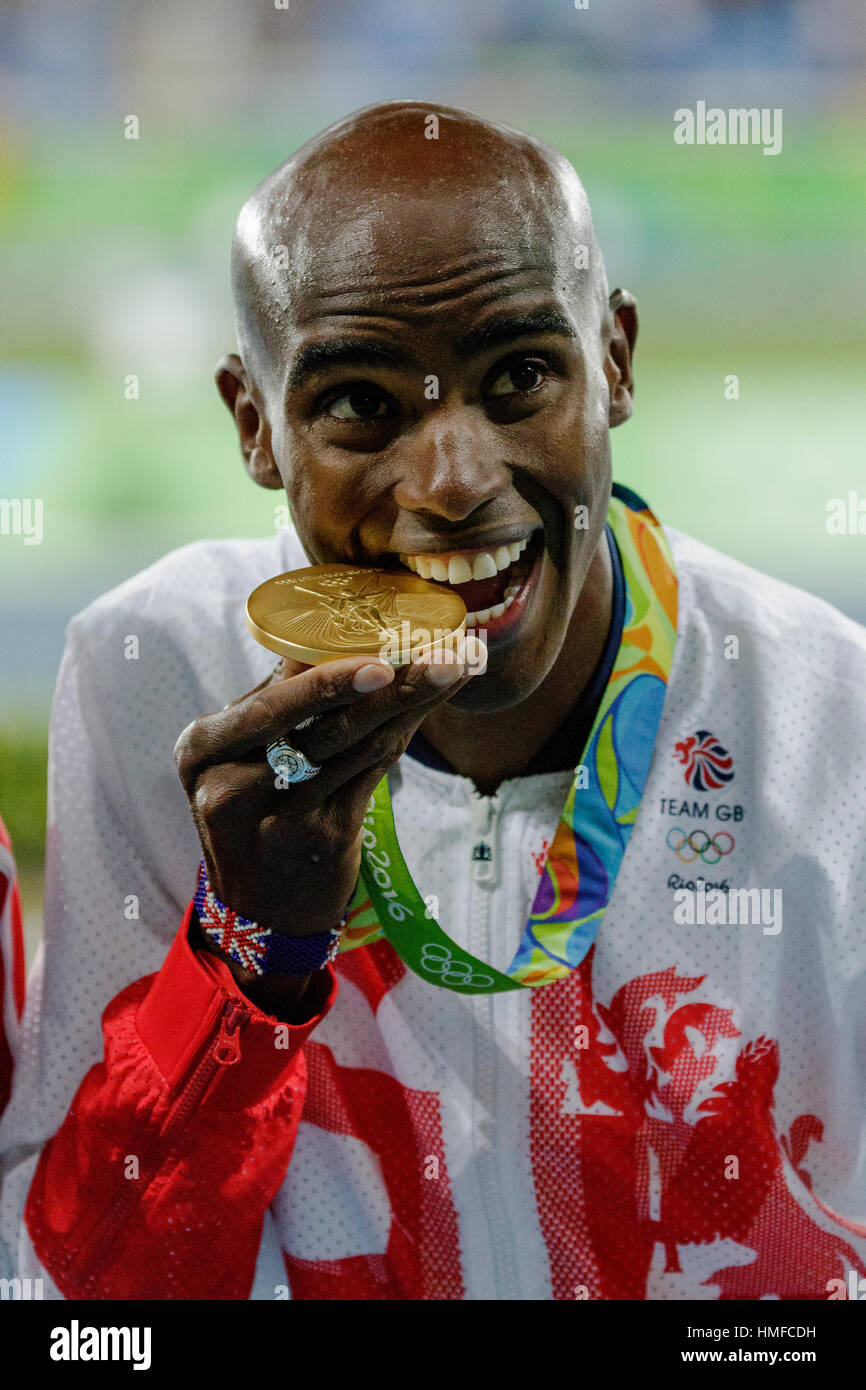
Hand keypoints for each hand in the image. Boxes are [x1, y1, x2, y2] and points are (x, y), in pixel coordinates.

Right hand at [174, 637, 485, 944]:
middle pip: (320, 721)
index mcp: (202, 748)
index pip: (273, 697)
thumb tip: (342, 628)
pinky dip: (405, 733)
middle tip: (439, 651)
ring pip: (357, 745)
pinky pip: (374, 774)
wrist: (258, 911)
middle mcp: (230, 785)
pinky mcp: (322, 840)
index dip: (329, 667)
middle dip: (385, 680)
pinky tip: (431, 705)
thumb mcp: (240, 757)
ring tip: (455, 664)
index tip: (380, 639)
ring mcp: (278, 818)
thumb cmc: (253, 808)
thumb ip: (279, 701)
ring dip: (412, 700)